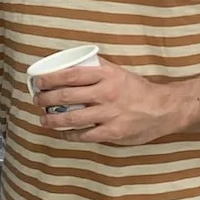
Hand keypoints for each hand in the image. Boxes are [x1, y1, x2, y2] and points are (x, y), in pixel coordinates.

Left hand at [30, 61, 186, 145]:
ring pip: (72, 117)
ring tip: (43, 119)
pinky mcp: (113, 132)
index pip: (70, 75)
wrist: (163, 108)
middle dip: (46, 99)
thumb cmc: (138, 89)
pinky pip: (85, 135)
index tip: (37, 81)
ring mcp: (109, 114)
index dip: (49, 78)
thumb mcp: (118, 71)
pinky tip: (63, 134)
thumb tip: (71, 64)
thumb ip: (97, 68)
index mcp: (106, 74)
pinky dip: (70, 135)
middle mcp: (106, 93)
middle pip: (66, 96)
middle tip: (36, 100)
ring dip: (53, 119)